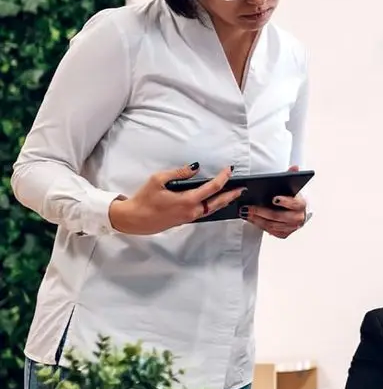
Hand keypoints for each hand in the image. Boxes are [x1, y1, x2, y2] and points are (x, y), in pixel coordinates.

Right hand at [109, 163, 243, 234]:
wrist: (133, 219)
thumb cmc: (144, 199)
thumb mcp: (158, 180)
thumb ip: (179, 173)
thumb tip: (195, 167)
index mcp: (187, 201)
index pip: (212, 188)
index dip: (223, 178)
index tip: (229, 170)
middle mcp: (192, 211)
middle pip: (218, 203)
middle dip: (231, 194)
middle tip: (242, 188)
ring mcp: (189, 218)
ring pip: (212, 210)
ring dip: (223, 201)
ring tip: (233, 194)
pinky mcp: (184, 220)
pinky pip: (204, 213)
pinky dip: (213, 206)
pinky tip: (215, 202)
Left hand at [241, 166, 307, 238]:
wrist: (296, 212)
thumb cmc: (291, 197)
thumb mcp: (291, 186)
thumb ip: (292, 175)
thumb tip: (294, 167)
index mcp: (301, 205)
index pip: (294, 204)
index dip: (285, 202)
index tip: (273, 198)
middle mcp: (298, 218)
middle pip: (279, 216)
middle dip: (262, 212)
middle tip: (248, 207)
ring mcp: (291, 227)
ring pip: (272, 225)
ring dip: (257, 219)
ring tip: (245, 212)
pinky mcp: (284, 234)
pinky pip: (270, 231)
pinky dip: (259, 225)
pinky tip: (250, 219)